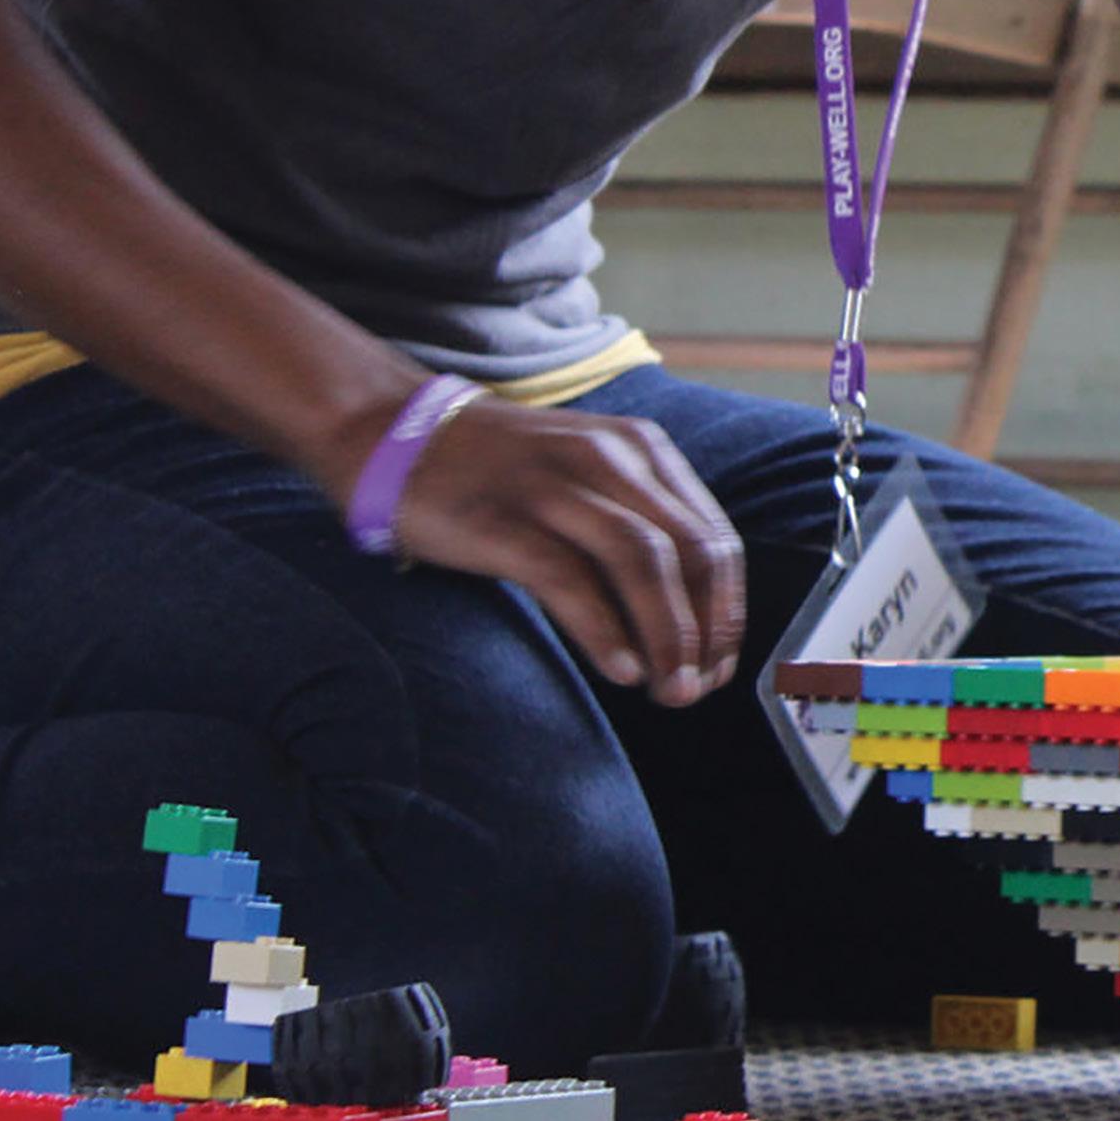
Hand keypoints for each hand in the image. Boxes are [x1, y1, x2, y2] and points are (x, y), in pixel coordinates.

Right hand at [366, 397, 748, 706]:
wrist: (391, 431)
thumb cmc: (501, 472)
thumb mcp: (589, 478)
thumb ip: (640, 529)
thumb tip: (689, 623)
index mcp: (643, 451)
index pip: (715, 538)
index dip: (728, 610)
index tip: (721, 664)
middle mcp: (610, 460)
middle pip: (691, 552)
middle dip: (707, 631)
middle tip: (701, 688)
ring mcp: (555, 486)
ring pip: (643, 562)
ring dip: (668, 635)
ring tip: (671, 689)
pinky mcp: (502, 519)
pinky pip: (570, 577)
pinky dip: (604, 629)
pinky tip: (621, 669)